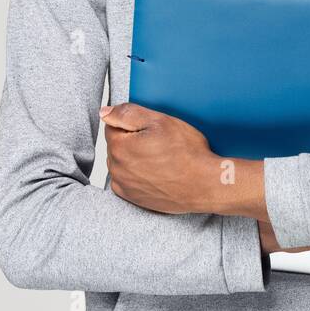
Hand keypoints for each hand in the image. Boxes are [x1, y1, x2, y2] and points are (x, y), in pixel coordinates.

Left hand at [100, 102, 218, 213]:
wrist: (204, 184)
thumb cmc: (187, 153)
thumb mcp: (160, 121)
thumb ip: (127, 113)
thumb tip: (105, 112)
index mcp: (119, 146)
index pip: (113, 125)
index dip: (133, 123)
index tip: (150, 129)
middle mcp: (117, 168)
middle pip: (116, 145)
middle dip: (131, 141)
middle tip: (158, 143)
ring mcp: (125, 185)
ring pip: (121, 163)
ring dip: (133, 158)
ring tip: (159, 159)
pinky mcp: (133, 198)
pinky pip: (127, 180)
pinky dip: (137, 175)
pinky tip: (155, 172)